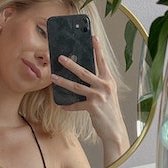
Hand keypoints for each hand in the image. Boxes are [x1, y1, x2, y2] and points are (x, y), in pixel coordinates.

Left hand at [51, 36, 129, 165]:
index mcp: (109, 81)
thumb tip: (83, 76)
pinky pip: (76, 104)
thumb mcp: (108, 94)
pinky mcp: (93, 107)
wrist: (115, 130)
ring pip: (77, 86)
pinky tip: (61, 105)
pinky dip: (68, 105)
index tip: (93, 38)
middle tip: (60, 57)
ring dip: (63, 81)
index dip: (97, 49)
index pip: (102, 62)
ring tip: (53, 77)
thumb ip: (98, 84)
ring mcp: (99, 96)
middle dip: (71, 64)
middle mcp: (105, 86)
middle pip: (84, 72)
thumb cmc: (109, 111)